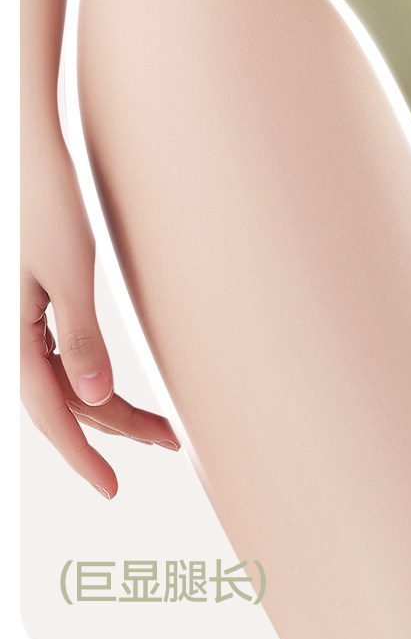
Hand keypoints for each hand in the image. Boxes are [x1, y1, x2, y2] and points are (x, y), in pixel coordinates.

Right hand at [21, 131, 179, 497]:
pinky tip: (117, 389)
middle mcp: (16, 330)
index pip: (48, 410)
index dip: (80, 454)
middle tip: (168, 442)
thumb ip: (80, 338)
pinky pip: (66, 355)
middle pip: (65, 399)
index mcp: (14, 330)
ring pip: (68, 380)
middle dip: (114, 428)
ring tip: (160, 425)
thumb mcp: (70, 272)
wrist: (35, 149)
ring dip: (111, 405)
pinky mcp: (41, 302)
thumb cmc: (49, 200)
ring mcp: (27, 317)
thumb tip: (95, 398)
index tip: (110, 488)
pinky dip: (96, 376)